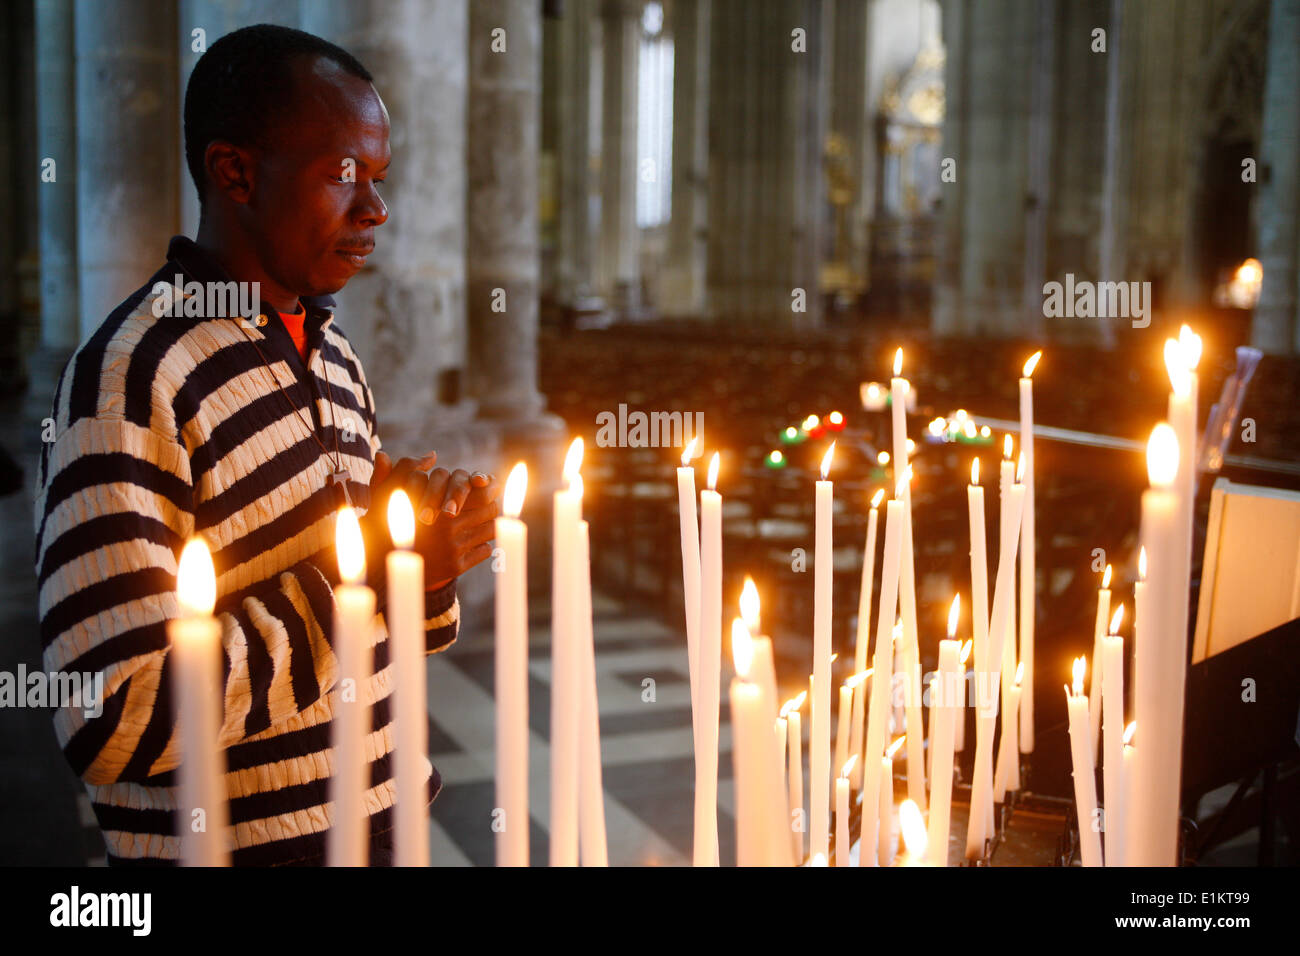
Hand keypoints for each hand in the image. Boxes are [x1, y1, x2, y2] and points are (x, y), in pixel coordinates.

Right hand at [366, 452, 500, 589]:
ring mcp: (453, 548)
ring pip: (490, 530)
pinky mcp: (456, 567)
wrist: (378, 564)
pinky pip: (485, 551)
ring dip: (488, 524)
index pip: (479, 491)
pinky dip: (482, 546)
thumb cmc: (383, 523)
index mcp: (435, 504)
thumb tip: (432, 455)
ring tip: (481, 522)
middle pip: (490, 509)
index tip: (486, 486)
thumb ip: (406, 468)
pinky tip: (472, 543)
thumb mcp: (386, 491)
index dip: (487, 486)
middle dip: (490, 504)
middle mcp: (446, 526)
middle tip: (488, 504)